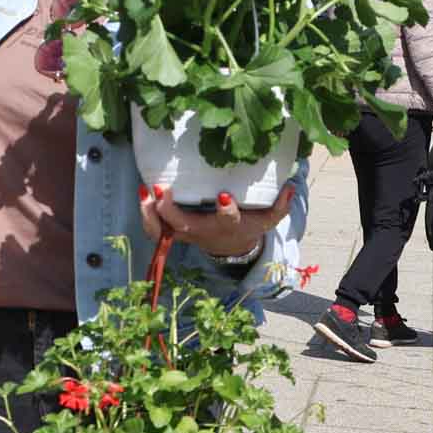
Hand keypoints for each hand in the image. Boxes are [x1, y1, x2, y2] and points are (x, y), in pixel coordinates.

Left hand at [142, 182, 295, 258]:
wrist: (233, 246)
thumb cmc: (249, 224)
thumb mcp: (269, 218)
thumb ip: (280, 205)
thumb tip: (290, 186)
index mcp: (228, 226)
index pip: (228, 220)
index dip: (226, 211)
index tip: (224, 197)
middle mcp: (204, 231)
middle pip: (183, 225)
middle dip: (170, 209)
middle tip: (162, 188)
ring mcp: (185, 233)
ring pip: (162, 231)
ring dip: (150, 214)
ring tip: (144, 191)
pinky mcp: (173, 231)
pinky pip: (154, 230)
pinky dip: (146, 217)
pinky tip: (142, 196)